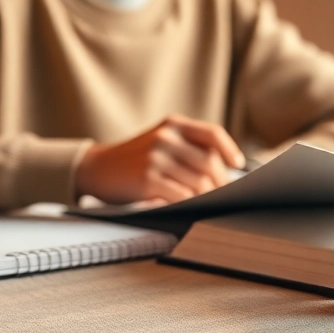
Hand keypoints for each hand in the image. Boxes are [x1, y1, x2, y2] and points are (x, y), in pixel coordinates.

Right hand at [75, 115, 245, 204]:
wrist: (96, 168)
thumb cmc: (133, 160)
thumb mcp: (158, 142)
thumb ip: (186, 149)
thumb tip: (224, 171)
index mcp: (173, 124)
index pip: (212, 133)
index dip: (229, 150)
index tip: (237, 165)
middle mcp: (166, 137)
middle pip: (209, 162)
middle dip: (220, 182)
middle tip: (224, 196)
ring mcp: (156, 157)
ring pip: (198, 182)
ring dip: (208, 197)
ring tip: (210, 204)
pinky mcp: (148, 178)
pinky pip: (182, 195)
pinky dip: (190, 204)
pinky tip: (190, 208)